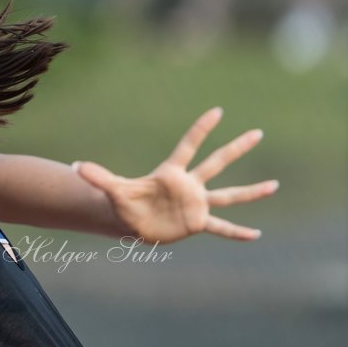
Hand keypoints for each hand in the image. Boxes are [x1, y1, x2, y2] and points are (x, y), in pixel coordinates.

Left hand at [73, 107, 277, 243]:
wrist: (131, 222)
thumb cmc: (123, 203)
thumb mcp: (111, 190)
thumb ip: (97, 177)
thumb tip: (73, 166)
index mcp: (171, 172)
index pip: (188, 145)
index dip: (201, 129)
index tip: (217, 111)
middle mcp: (189, 185)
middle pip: (216, 162)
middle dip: (236, 148)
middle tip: (257, 132)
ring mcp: (196, 203)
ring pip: (228, 194)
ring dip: (251, 191)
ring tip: (274, 185)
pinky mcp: (197, 222)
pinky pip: (221, 227)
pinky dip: (237, 232)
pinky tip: (256, 235)